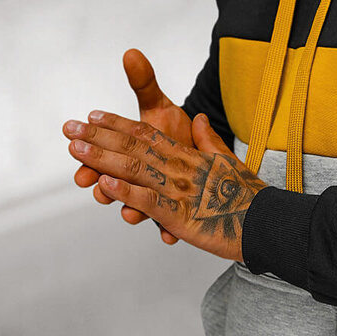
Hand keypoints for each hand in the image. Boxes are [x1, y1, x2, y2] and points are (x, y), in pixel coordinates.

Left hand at [63, 110, 268, 261]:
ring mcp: (178, 190)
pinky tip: (104, 183)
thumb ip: (209, 140)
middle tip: (69, 128)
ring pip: (134, 169)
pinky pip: (148, 201)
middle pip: (133, 146)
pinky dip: (126, 191)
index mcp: (188, 154)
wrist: (267, 220)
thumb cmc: (247, 194)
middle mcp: (179, 167)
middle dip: (98, 137)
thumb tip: (199, 119)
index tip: (92, 115)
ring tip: (76, 150)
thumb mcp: (228, 161)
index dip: (117, 123)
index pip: (146, 133)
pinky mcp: (180, 215)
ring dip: (102, 158)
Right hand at [73, 48, 193, 243]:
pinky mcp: (172, 213)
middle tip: (86, 179)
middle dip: (98, 181)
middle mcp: (135, 178)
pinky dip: (167, 232)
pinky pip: (167, 226)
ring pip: (136, 209)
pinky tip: (169, 236)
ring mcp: (152, 196)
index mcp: (126, 154)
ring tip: (126, 213)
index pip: (101, 152)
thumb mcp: (159, 106)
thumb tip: (131, 52)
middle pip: (111, 182)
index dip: (87, 151)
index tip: (73, 144)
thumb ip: (143, 83)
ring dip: (129, 210)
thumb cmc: (174, 130)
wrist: (204, 154)